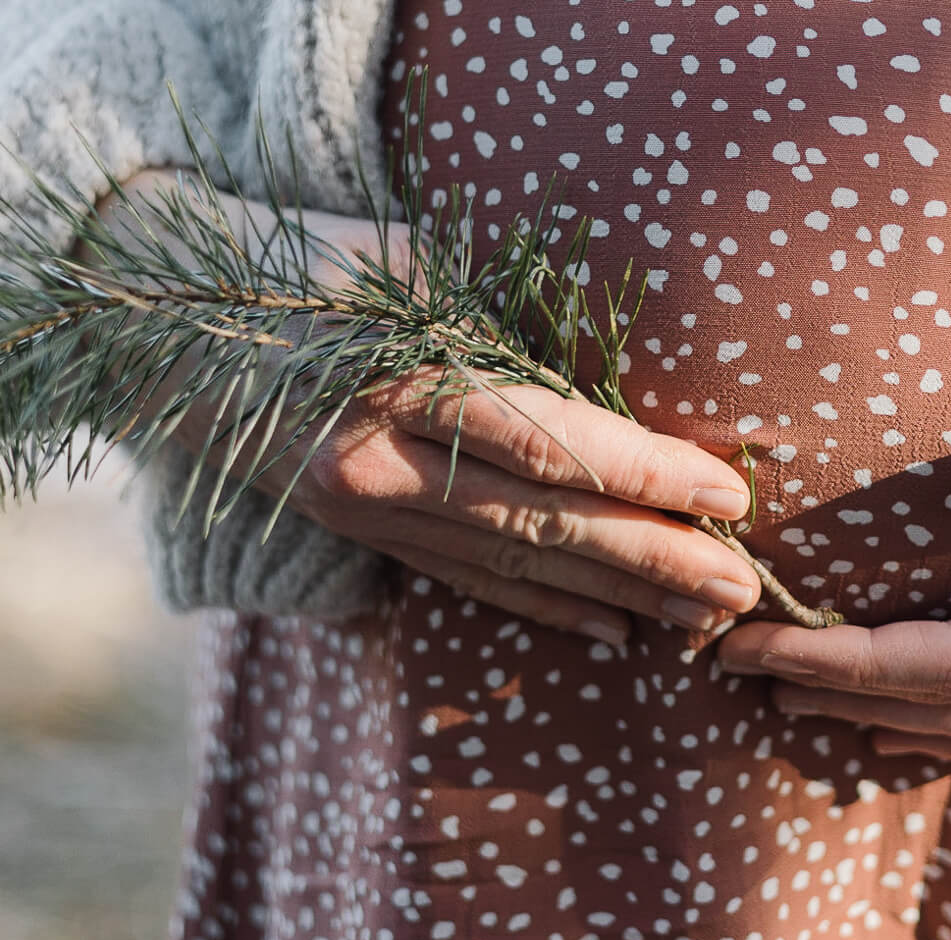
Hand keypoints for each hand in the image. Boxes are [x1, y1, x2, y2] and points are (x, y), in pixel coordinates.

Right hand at [105, 170, 761, 643]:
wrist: (174, 321)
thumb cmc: (312, 266)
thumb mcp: (412, 264)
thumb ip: (505, 328)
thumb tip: (620, 382)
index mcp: (402, 380)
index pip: (553, 444)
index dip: (649, 475)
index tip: (732, 495)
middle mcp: (384, 463)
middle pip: (547, 524)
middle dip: (655, 561)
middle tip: (743, 590)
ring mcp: (370, 511)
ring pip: (515, 566)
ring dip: (618, 597)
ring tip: (703, 619)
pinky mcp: (364, 534)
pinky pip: (470, 582)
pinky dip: (548, 608)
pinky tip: (613, 631)